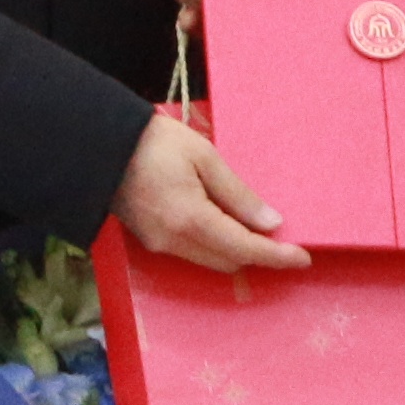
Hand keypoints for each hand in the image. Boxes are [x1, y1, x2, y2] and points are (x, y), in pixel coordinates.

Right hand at [115, 109, 307, 273]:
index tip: (302, 258)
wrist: (101, 143)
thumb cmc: (154, 142)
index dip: (276, 256)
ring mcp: (158, 244)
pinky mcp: (149, 240)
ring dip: (234, 249)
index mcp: (190, 220)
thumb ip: (239, 195)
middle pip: (228, 262)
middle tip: (280, 235)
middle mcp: (173, 241)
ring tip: (252, 224)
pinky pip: (191, 252)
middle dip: (257, 254)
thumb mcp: (205, 158)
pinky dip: (212, 243)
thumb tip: (271, 223)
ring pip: (209, 260)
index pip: (244, 249)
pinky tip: (222, 221)